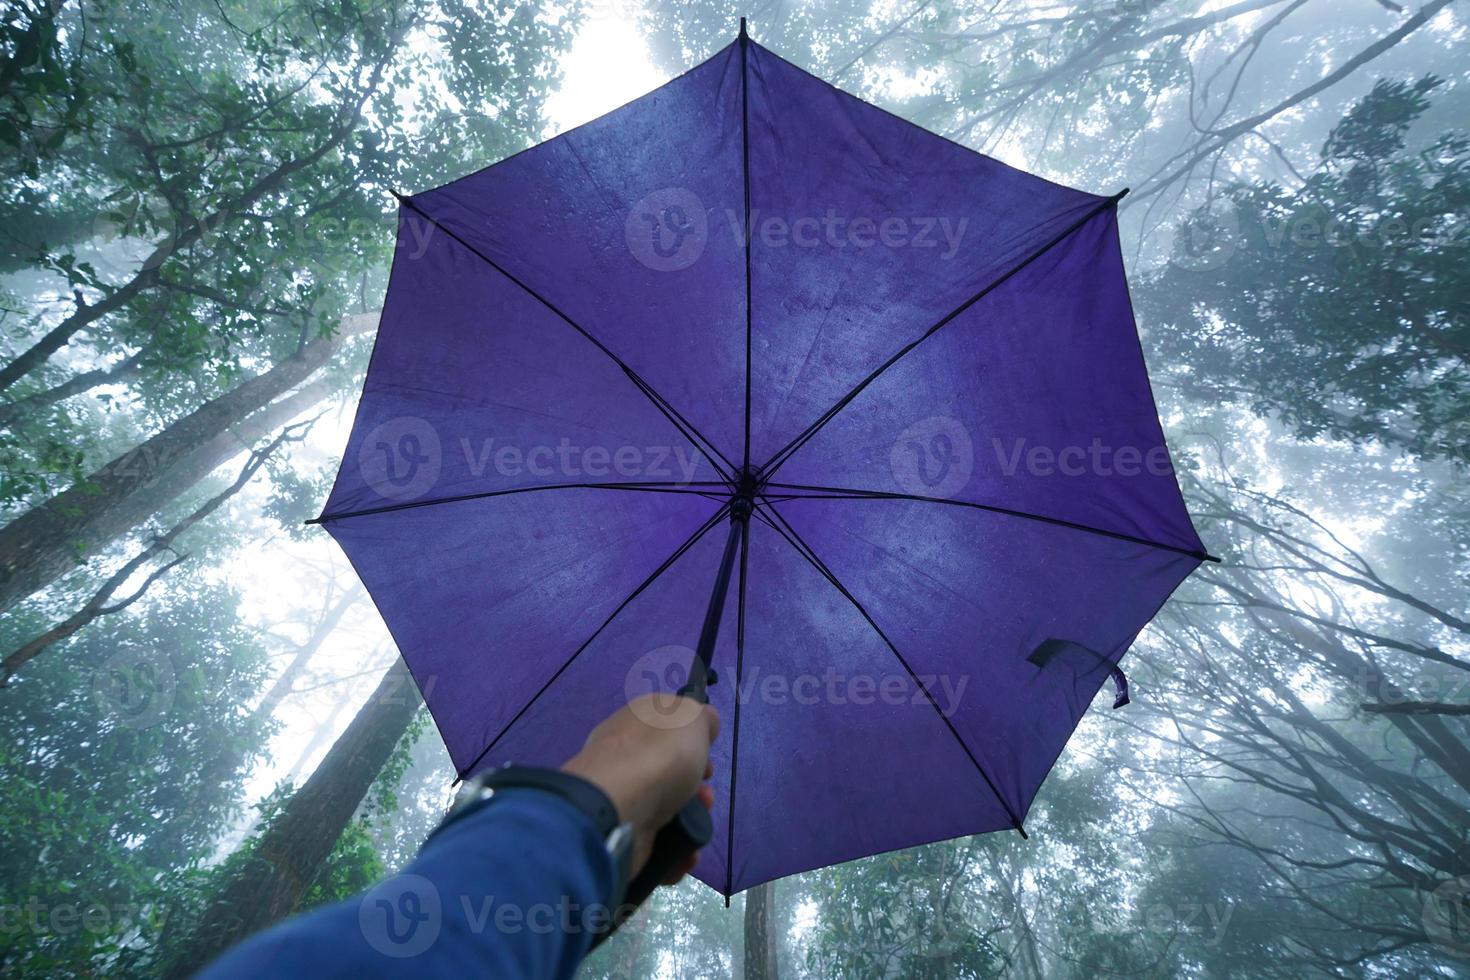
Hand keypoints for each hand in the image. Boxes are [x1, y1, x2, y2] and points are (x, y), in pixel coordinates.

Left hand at [560, 694, 717, 884]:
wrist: (617, 811)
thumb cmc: (660, 757)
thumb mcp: (691, 719)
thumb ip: (700, 718)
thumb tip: (702, 724)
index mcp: (634, 722)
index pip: (664, 727)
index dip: (690, 741)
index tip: (707, 755)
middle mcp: (622, 757)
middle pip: (667, 771)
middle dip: (695, 787)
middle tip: (705, 797)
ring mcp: (619, 797)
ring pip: (663, 809)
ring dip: (689, 822)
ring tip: (697, 831)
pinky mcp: (617, 834)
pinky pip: (653, 842)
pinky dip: (673, 850)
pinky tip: (685, 855)